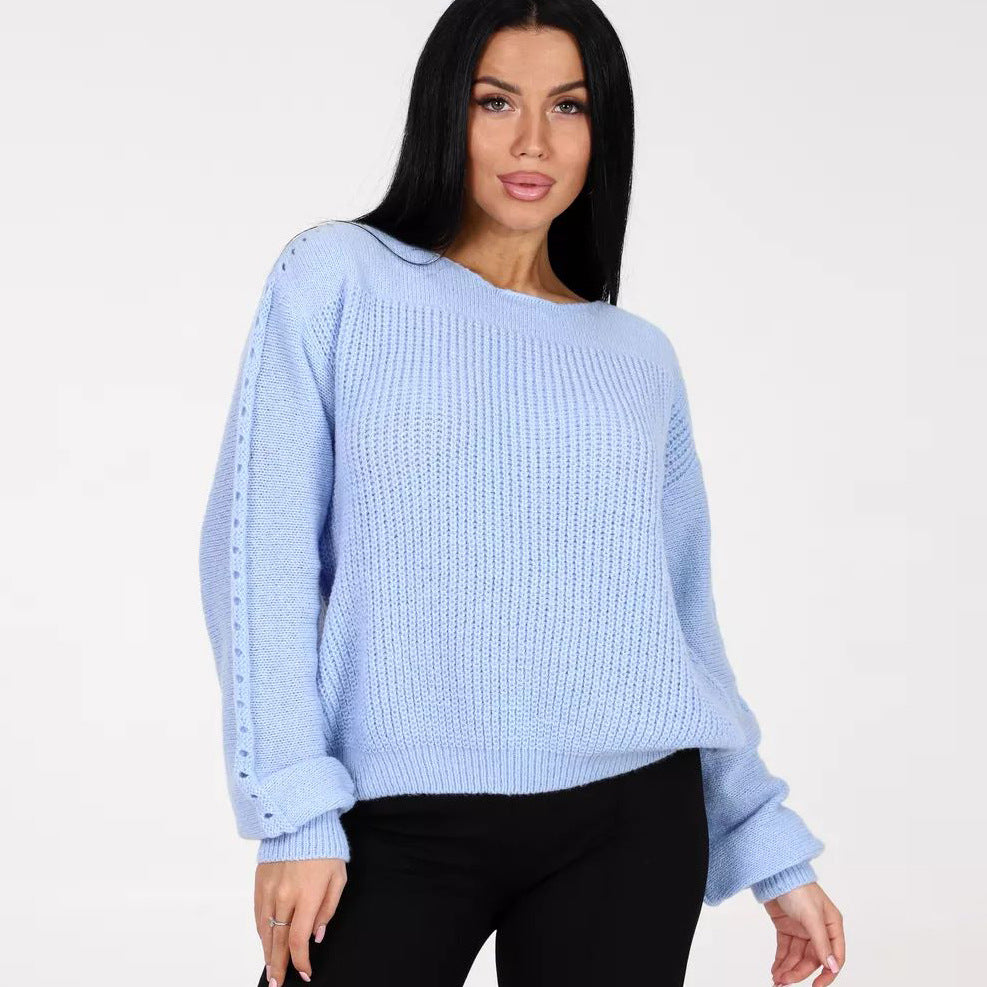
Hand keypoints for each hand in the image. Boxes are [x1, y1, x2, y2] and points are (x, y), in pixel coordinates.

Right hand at [254, 857, 347, 985]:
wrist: (302, 820)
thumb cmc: (326, 848)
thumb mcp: (338, 877)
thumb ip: (328, 909)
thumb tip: (316, 936)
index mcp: (308, 895)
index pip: (298, 939)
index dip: (300, 961)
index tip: (305, 972)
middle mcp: (285, 896)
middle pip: (278, 941)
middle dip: (279, 966)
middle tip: (277, 984)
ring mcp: (269, 890)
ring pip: (265, 930)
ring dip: (267, 953)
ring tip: (270, 970)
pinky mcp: (260, 883)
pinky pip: (258, 914)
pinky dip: (261, 932)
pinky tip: (265, 942)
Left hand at [764, 882, 844, 985]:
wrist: (774, 873)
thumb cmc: (798, 887)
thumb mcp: (812, 916)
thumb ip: (822, 942)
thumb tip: (832, 966)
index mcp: (831, 926)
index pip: (834, 956)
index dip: (826, 974)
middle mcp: (818, 929)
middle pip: (812, 959)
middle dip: (798, 972)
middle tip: (785, 982)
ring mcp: (801, 929)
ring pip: (797, 956)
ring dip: (788, 969)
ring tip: (777, 979)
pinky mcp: (786, 927)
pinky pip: (785, 949)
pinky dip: (780, 960)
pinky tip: (775, 969)